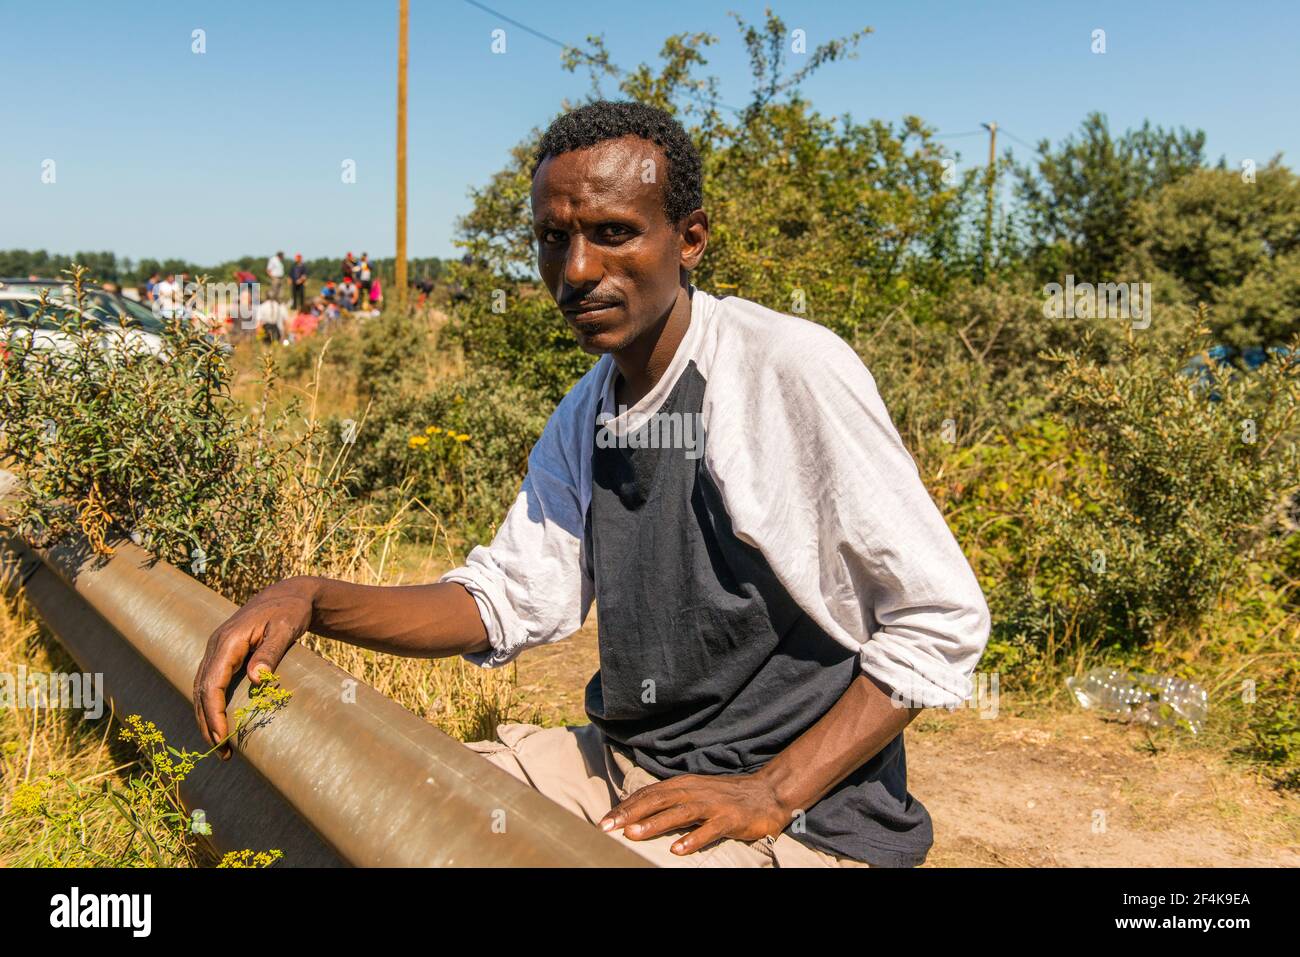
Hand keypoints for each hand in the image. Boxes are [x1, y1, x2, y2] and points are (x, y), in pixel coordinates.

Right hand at [193, 578, 314, 758]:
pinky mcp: (223, 654)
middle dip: (207, 723)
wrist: (288, 595)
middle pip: (201, 690)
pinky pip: (210, 683)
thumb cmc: (290, 611)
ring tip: (220, 745)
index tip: (222, 737)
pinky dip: (211, 704)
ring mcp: (217, 649)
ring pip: (201, 688)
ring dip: (206, 717)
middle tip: (222, 752)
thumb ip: (270, 652)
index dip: (213, 712)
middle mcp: (216, 646)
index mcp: (228, 641)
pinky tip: (219, 722)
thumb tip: (255, 678)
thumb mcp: (285, 629)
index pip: (211, 683)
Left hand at [598, 772, 790, 855]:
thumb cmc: (726, 797)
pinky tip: (678, 850)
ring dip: (655, 824)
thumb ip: (671, 801)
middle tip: (607, 827)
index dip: (625, 806)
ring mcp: (712, 804)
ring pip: (679, 813)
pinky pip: (709, 830)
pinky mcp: (729, 818)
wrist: (767, 793)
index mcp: (683, 785)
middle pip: (657, 800)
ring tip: (633, 835)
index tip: (604, 820)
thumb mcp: (696, 793)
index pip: (648, 794)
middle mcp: (694, 791)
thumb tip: (638, 812)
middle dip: (630, 813)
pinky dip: (693, 838)